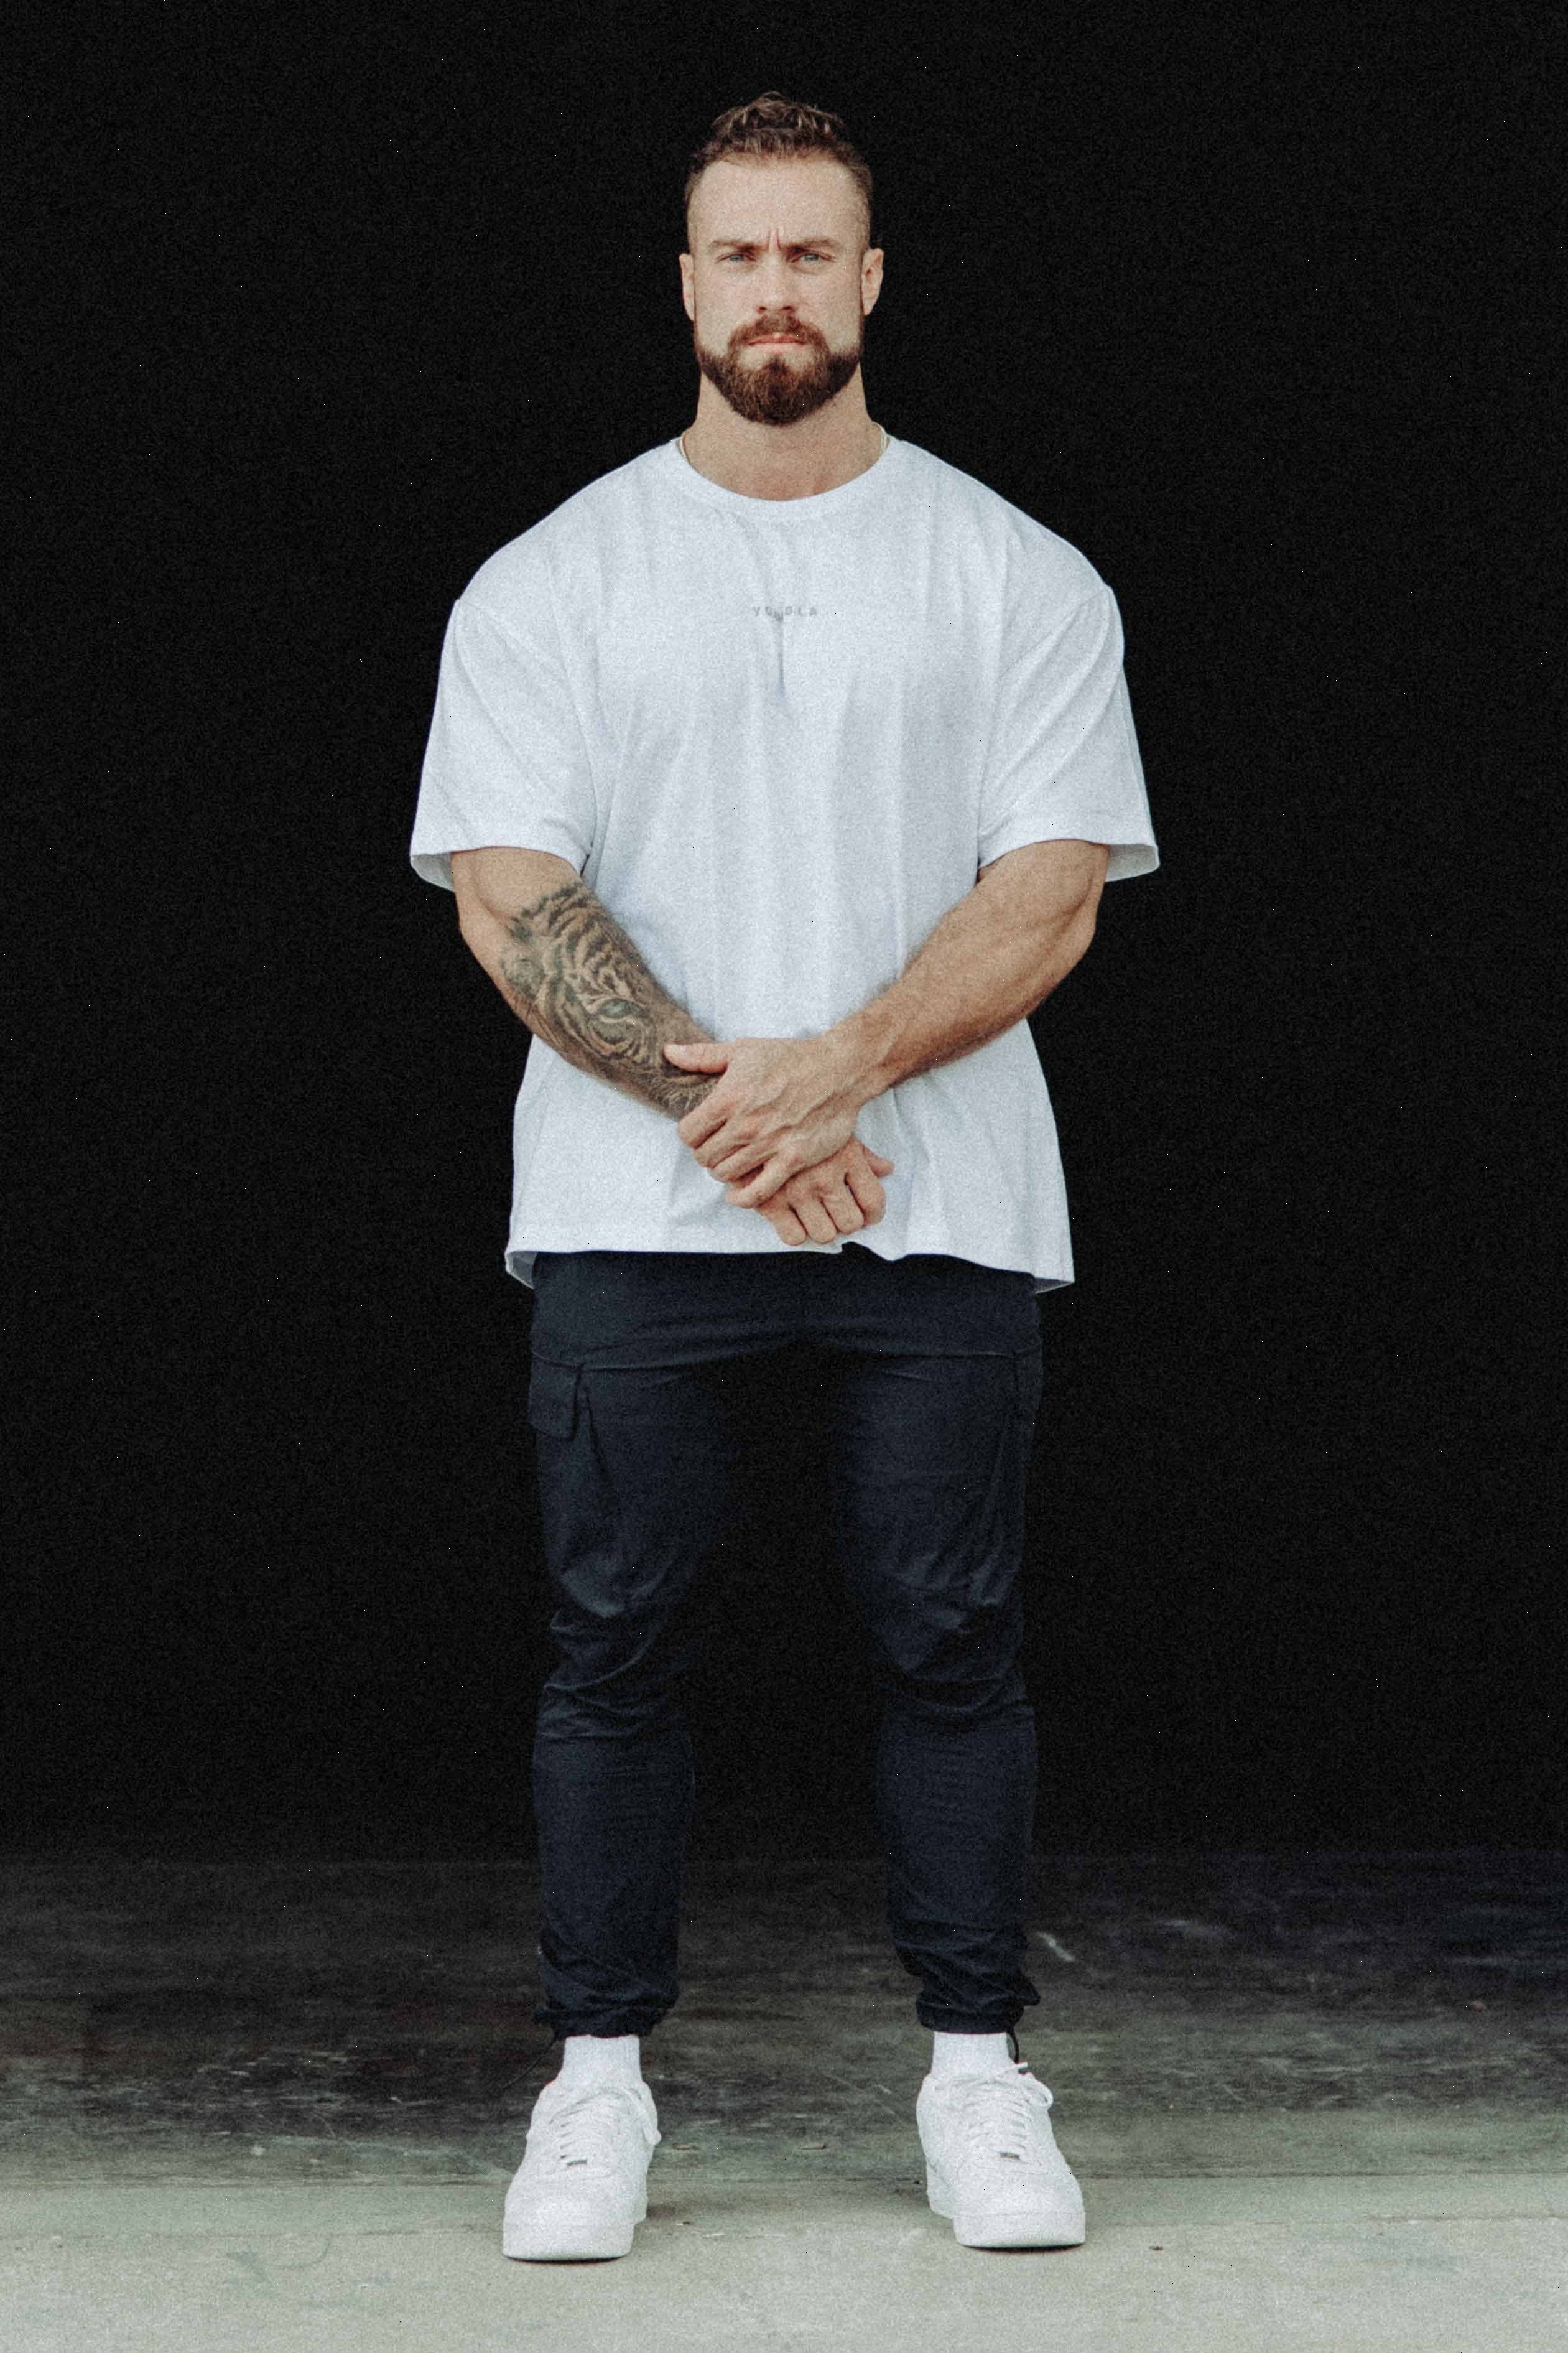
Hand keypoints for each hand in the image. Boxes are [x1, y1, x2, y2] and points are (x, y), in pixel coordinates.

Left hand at [663, 1034, 866, 1204]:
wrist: (838, 1070)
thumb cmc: (791, 1058)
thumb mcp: (743, 1050)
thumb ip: (702, 1056)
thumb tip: (669, 1052)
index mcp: (728, 1098)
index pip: (687, 1133)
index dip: (690, 1134)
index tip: (701, 1131)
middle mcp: (745, 1125)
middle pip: (704, 1157)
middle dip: (706, 1153)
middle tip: (718, 1146)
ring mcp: (768, 1145)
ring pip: (725, 1174)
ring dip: (724, 1170)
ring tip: (733, 1160)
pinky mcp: (791, 1160)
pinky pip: (757, 1192)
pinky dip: (743, 1197)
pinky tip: (739, 1193)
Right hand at [743, 1135, 896, 1245]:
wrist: (749, 1110)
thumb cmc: (797, 1120)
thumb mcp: (835, 1129)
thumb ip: (863, 1154)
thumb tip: (886, 1169)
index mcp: (845, 1156)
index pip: (873, 1201)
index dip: (873, 1215)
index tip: (867, 1216)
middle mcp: (824, 1176)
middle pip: (850, 1223)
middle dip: (847, 1222)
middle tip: (839, 1214)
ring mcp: (796, 1190)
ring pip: (823, 1234)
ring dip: (823, 1229)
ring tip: (816, 1216)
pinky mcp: (770, 1201)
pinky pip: (793, 1236)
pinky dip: (796, 1232)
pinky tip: (793, 1218)